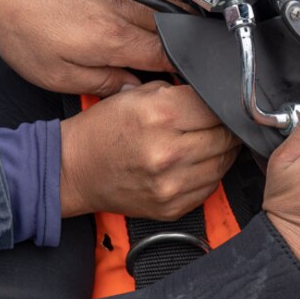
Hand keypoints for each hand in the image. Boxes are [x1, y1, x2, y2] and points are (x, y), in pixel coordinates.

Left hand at [0, 0, 173, 96]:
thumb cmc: (22, 29)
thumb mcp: (55, 76)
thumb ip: (101, 84)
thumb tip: (133, 89)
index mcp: (114, 40)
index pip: (167, 57)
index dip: (179, 71)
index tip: (179, 80)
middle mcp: (124, 11)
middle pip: (174, 30)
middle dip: (179, 48)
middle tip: (172, 63)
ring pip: (168, 5)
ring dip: (174, 23)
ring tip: (169, 38)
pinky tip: (153, 6)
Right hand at [59, 81, 239, 219]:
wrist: (73, 170)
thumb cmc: (104, 129)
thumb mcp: (138, 94)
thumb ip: (179, 91)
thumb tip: (214, 95)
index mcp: (161, 115)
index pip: (218, 107)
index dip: (222, 103)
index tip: (219, 104)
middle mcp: (168, 152)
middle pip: (226, 136)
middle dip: (225, 126)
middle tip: (216, 122)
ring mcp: (171, 184)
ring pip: (224, 163)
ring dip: (222, 150)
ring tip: (208, 140)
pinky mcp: (172, 207)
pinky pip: (211, 186)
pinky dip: (210, 172)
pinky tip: (197, 162)